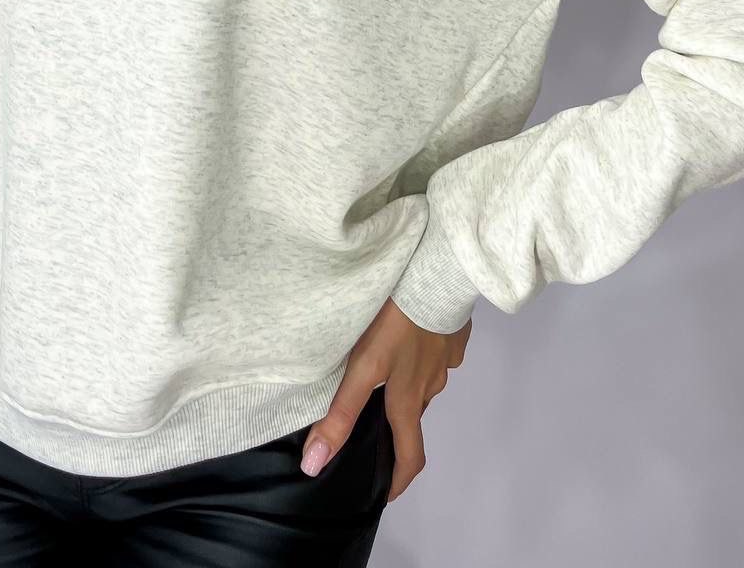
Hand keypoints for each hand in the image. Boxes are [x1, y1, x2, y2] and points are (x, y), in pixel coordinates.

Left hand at [299, 298, 470, 502]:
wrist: (437, 276)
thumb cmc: (397, 325)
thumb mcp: (363, 368)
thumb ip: (341, 413)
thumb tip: (315, 464)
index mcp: (408, 400)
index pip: (411, 457)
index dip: (399, 481)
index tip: (384, 491)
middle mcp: (431, 386)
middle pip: (412, 417)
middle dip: (394, 423)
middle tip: (369, 414)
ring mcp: (445, 360)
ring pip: (422, 383)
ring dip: (404, 384)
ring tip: (382, 366)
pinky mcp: (452, 336)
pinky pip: (434, 354)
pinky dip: (419, 355)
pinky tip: (405, 335)